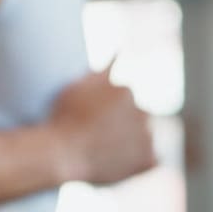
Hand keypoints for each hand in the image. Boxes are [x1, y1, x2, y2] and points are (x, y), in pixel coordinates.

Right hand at [49, 62, 155, 185]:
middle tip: (98, 137)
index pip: (123, 101)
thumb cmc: (64, 116)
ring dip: (132, 142)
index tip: (90, 122)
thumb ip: (103, 69)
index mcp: (126, 91)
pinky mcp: (150, 160)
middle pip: (137, 118)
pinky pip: (151, 160)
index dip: (106, 113)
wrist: (61, 152)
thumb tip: (120, 49)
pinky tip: (117, 162)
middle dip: (123, 125)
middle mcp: (143, 111)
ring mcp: (149, 136)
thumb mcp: (78, 85)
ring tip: (105, 151)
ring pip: (145, 138)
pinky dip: (139, 161)